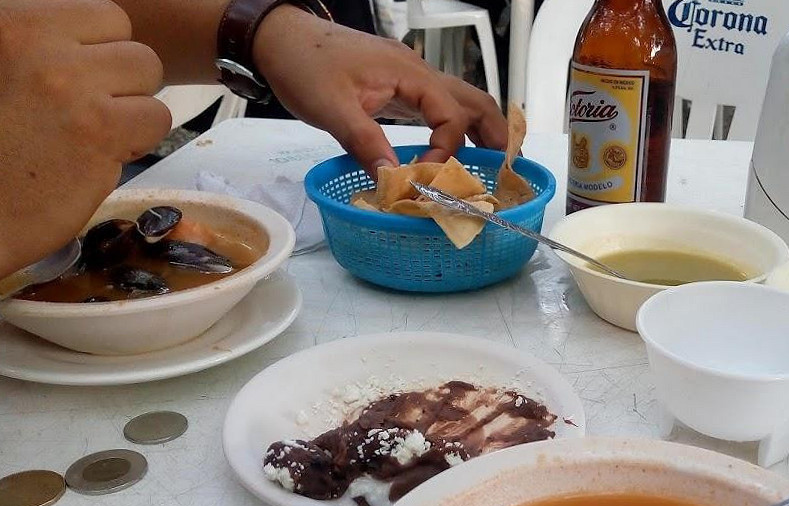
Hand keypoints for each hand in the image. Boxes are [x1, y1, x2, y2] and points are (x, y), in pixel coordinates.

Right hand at [0, 0, 170, 277]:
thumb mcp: (5, 69)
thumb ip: (45, 51)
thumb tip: (101, 47)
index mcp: (12, 23)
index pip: (104, 15)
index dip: (104, 52)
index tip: (82, 79)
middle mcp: (39, 46)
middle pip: (133, 45)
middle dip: (124, 80)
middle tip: (91, 111)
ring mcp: (70, 86)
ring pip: (149, 75)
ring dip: (133, 107)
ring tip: (93, 132)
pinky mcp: (98, 130)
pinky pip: (157, 118)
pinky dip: (139, 139)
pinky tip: (100, 155)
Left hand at [252, 6, 507, 175]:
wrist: (279, 38)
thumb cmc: (304, 65)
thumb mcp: (332, 109)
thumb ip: (366, 144)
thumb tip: (395, 180)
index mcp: (408, 73)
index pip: (451, 114)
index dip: (448, 149)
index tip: (430, 175)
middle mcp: (417, 72)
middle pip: (472, 100)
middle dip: (493, 132)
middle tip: (505, 167)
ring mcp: (409, 78)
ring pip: (459, 100)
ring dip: (478, 129)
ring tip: (491, 161)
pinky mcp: (397, 86)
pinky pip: (438, 105)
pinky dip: (454, 126)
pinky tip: (452, 147)